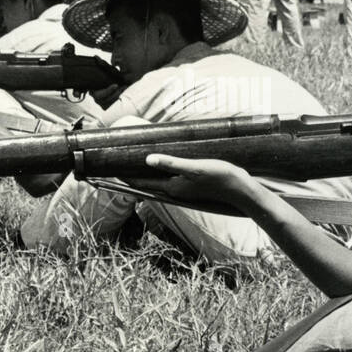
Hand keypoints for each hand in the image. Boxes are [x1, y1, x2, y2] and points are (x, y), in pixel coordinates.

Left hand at [123, 153, 258, 209]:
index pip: (141, 182)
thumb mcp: (195, 168)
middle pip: (146, 183)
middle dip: (132, 174)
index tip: (110, 165)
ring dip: (145, 173)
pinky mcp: (192, 185)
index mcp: (172, 187)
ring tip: (134, 161)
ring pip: (157, 181)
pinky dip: (159, 171)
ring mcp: (184, 189)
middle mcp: (175, 190)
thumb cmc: (220, 178)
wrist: (242, 191)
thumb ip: (172, 163)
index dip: (125, 175)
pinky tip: (161, 163)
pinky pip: (168, 178)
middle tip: (118, 161)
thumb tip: (147, 159)